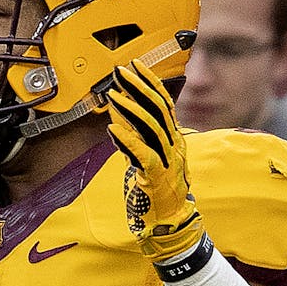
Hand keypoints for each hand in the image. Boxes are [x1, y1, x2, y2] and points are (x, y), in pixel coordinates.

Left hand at [107, 60, 203, 262]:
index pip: (163, 103)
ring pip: (152, 127)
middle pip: (158, 109)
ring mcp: (167, 159)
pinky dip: (127, 140)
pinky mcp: (156, 176)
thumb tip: (118, 116)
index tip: (135, 65)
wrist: (170, 220)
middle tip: (121, 70)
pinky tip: (113, 128)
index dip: (150, 82)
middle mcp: (173, 144)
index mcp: (173, 138)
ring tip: (114, 94)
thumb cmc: (156, 189)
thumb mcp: (143, 157)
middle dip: (139, 87)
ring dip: (131, 109)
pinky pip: (143, 154)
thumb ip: (134, 137)